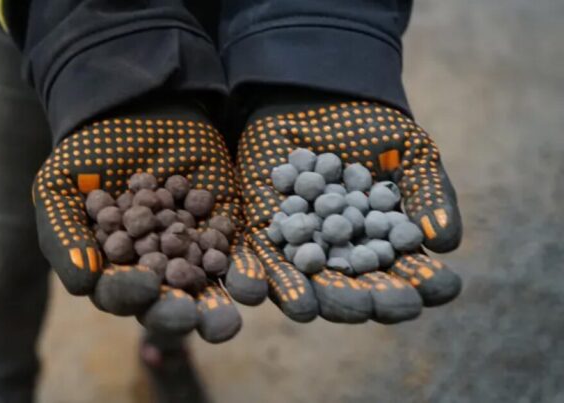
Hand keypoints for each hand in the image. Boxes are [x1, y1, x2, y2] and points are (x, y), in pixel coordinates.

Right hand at [32, 99, 266, 341]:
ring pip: (203, 289)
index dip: (130, 293)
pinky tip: (253, 283)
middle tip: (190, 317)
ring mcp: (189, 253)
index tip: (147, 284)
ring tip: (228, 320)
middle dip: (177, 313)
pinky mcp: (222, 232)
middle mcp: (152, 270)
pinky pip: (234, 257)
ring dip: (216, 309)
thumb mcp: (60, 188)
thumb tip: (84, 284)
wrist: (135, 109)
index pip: (118, 293)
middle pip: (163, 303)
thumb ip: (64, 235)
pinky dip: (243, 272)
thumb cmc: (88, 154)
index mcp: (111, 269)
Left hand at [238, 96, 461, 323]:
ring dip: (323, 300)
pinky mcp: (266, 236)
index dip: (427, 282)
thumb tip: (445, 243)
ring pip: (314, 284)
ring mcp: (306, 249)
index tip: (443, 287)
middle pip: (362, 289)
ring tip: (324, 309)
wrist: (312, 95)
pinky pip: (267, 264)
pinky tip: (279, 296)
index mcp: (387, 244)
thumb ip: (428, 194)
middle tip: (385, 306)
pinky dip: (271, 281)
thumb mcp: (409, 152)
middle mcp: (347, 255)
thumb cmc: (370, 126)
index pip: (411, 272)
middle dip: (374, 300)